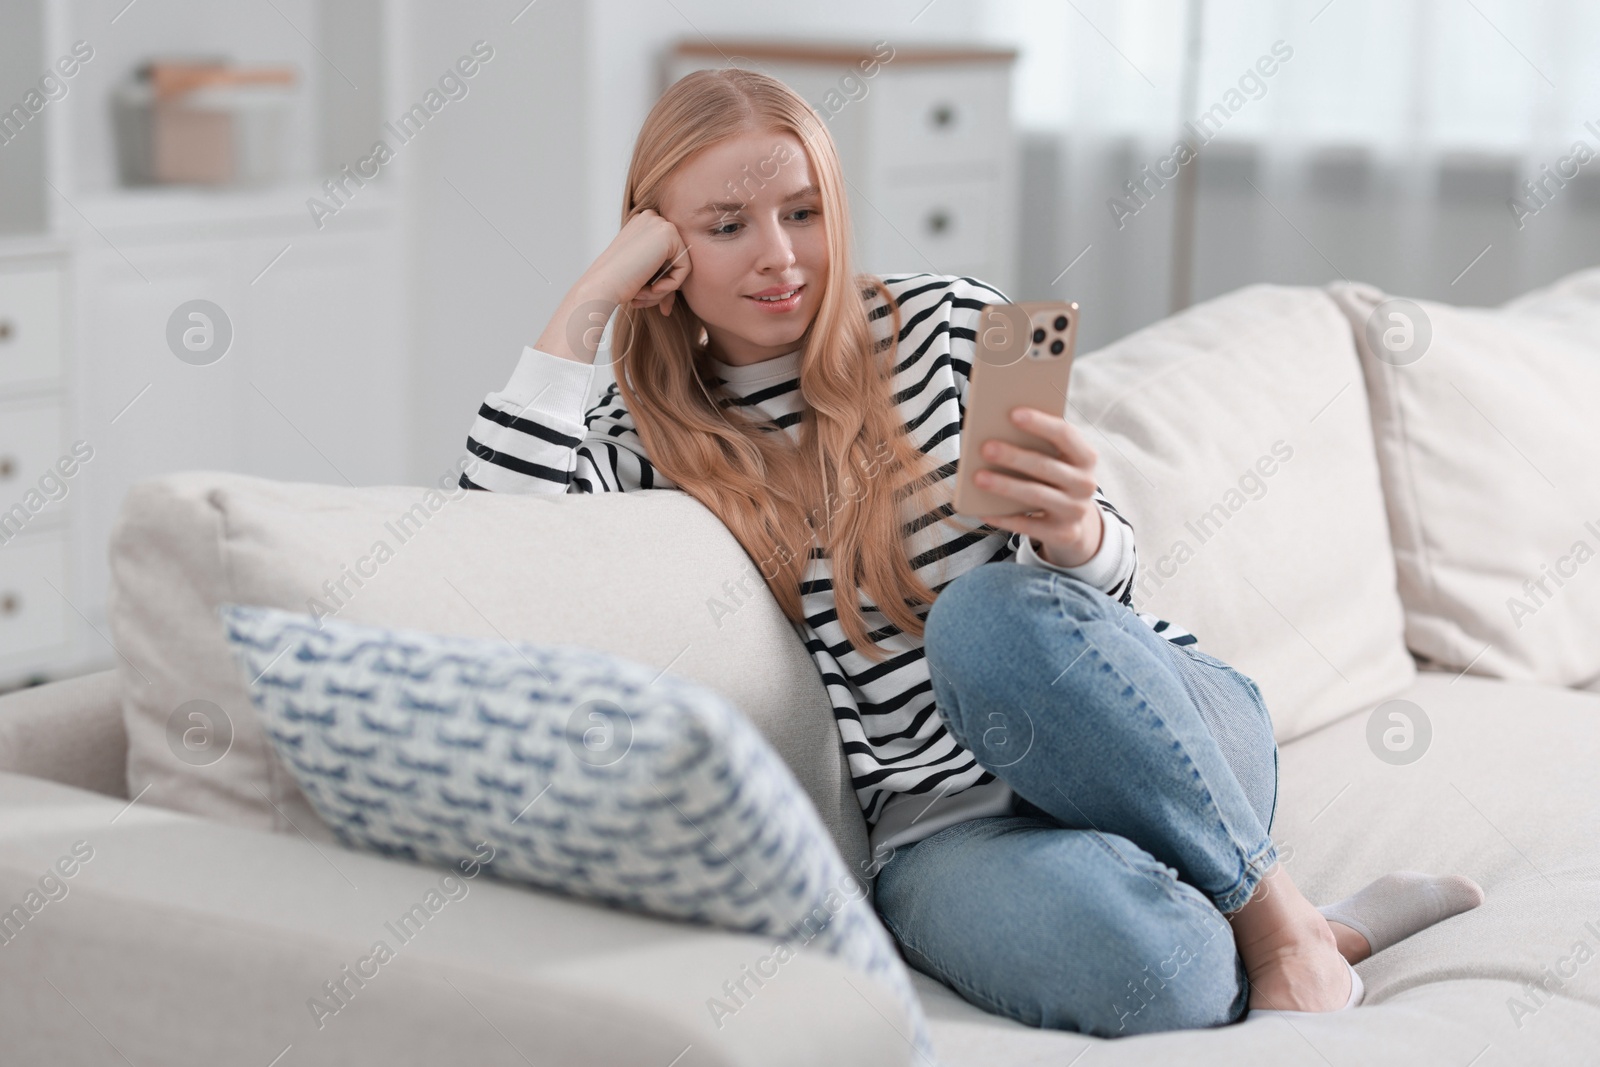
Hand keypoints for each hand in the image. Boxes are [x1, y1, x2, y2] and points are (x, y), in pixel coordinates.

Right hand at [584, 208, 691, 317]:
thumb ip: (659, 276)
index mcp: (640, 226)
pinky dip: (672, 285)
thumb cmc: (614, 284)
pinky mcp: (668, 233)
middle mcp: (650, 218)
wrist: (601, 286)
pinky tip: (653, 289)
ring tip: (643, 298)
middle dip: (663, 288)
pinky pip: (685, 268)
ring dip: (665, 289)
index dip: (659, 282)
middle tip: (644, 303)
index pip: (664, 257)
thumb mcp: (640, 276)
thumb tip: (676, 295)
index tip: (647, 300)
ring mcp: (659, 222)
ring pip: (679, 265)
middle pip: (673, 260)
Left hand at [974, 406, 1103, 568]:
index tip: (1012, 413)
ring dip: (1005, 486)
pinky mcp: (1063, 533)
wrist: (1074, 523)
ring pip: (1035, 495)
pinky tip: (981, 509)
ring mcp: (1075, 510)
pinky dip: (1003, 517)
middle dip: (1014, 456)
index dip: (1039, 423)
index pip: (1065, 435)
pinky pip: (1028, 524)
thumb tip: (996, 430)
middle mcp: (1086, 483)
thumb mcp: (1055, 460)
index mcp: (1085, 457)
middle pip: (1045, 466)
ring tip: (977, 477)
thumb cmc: (1054, 478)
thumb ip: (1036, 445)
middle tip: (985, 447)